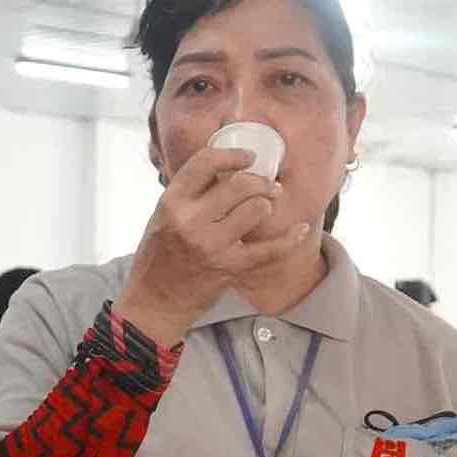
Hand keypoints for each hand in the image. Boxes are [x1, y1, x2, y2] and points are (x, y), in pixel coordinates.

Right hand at [114, 147, 313, 346]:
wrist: (155, 301)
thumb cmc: (158, 257)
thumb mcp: (162, 217)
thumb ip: (188, 195)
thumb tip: (222, 171)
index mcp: (172, 202)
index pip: (205, 163)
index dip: (232, 155)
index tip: (249, 156)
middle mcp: (191, 221)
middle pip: (239, 184)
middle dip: (261, 181)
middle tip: (269, 185)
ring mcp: (212, 245)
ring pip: (256, 209)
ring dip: (267, 203)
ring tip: (268, 205)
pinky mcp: (230, 267)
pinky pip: (270, 249)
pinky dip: (290, 238)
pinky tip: (301, 229)